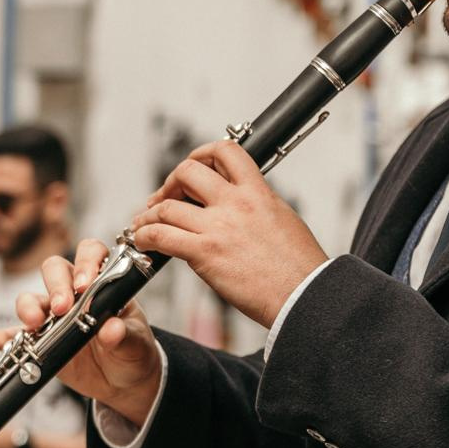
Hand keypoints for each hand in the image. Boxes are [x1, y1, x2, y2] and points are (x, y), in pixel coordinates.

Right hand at [0, 238, 164, 425]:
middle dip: (55, 285)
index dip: (86, 263)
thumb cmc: (134, 352)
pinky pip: (16, 336)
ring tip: (34, 324)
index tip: (85, 286)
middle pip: (54, 269)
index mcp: (103, 284)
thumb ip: (125, 336)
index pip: (91, 254)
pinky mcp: (40, 341)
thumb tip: (111, 329)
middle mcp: (75, 294)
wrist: (124, 383)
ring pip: (31, 298)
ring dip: (28, 307)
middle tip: (62, 308)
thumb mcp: (136, 344)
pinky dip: (4, 337)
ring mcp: (54, 317)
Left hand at [128, 140, 325, 328]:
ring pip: (166, 206)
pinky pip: (161, 236)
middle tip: (164, 199)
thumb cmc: (298, 266)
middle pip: (187, 172)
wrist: (305, 295)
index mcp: (259, 191)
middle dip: (169, 184)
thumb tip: (234, 201)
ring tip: (143, 224)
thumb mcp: (283, 217)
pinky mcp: (204, 252)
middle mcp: (236, 203)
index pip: (225, 151)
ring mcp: (218, 227)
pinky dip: (144, 237)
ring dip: (148, 215)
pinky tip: (144, 242)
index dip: (201, 154)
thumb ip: (255, 204)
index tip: (192, 168)